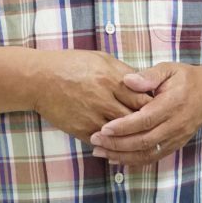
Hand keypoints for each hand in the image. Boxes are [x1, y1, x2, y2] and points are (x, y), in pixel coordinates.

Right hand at [33, 50, 151, 141]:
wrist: (40, 79)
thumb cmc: (72, 64)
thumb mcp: (101, 59)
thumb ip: (124, 71)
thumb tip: (143, 83)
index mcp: (112, 79)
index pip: (144, 98)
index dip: (155, 106)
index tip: (161, 108)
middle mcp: (105, 99)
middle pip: (136, 118)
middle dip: (148, 123)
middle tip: (157, 126)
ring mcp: (93, 116)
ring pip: (122, 134)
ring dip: (132, 136)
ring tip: (142, 136)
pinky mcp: (82, 129)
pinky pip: (104, 142)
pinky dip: (114, 143)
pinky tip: (121, 143)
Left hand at [88, 62, 201, 165]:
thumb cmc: (186, 78)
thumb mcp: (169, 68)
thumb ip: (149, 74)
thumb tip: (127, 80)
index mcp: (173, 103)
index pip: (145, 119)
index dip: (124, 126)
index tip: (104, 128)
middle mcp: (176, 124)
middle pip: (144, 140)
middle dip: (117, 144)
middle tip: (95, 141)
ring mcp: (177, 137)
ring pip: (148, 153)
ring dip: (122, 155)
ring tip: (100, 152)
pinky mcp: (176, 144)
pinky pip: (153, 157)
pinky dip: (134, 160)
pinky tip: (117, 158)